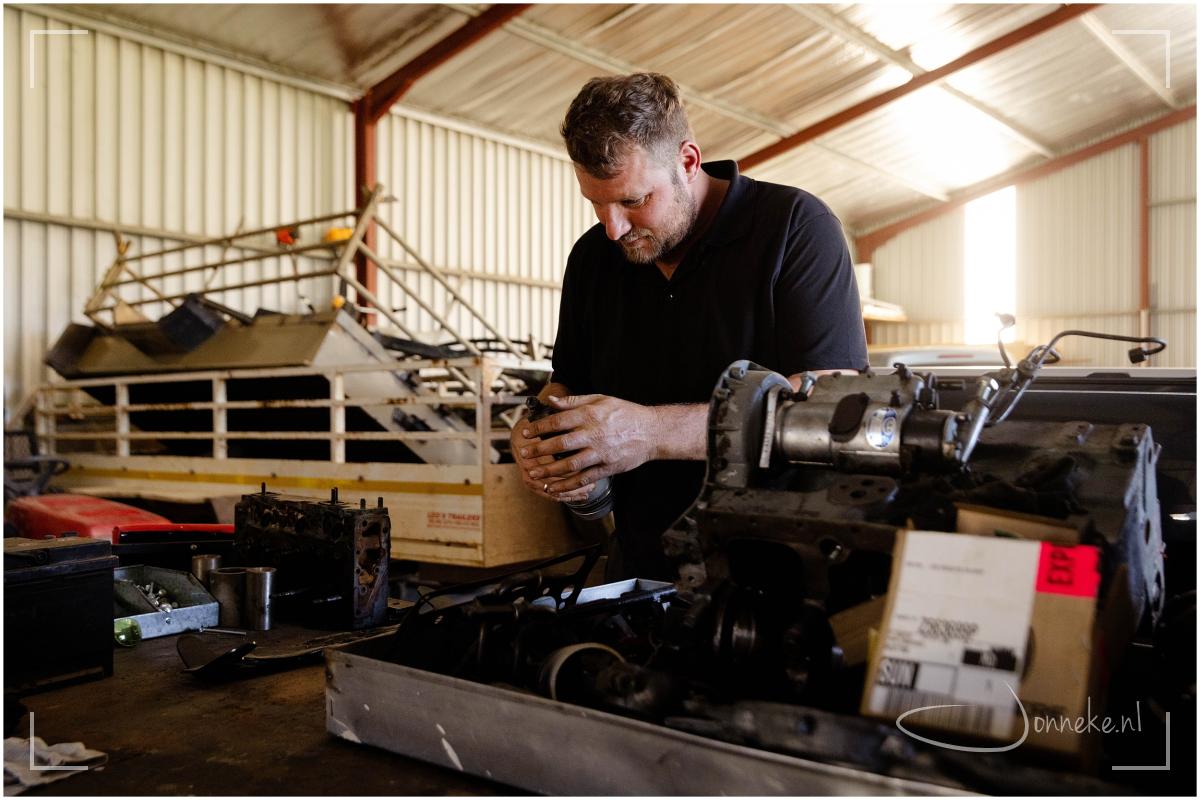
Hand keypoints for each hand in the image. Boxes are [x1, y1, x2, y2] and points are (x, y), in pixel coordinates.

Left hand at [517, 394, 657, 495]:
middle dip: (539, 450)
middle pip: (560, 443)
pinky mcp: (607, 468)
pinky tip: (555, 488)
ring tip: (534, 474)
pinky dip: (568, 485)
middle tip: (523, 453)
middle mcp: (593, 434)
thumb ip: (574, 401)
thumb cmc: (625, 413)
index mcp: (590, 415)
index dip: (539, 427)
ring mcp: (600, 453)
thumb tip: (552, 401)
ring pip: (570, 464)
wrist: (652, 431)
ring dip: (549, 470)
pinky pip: (584, 479)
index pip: (558, 421)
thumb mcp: (601, 399)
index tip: (526, 432)